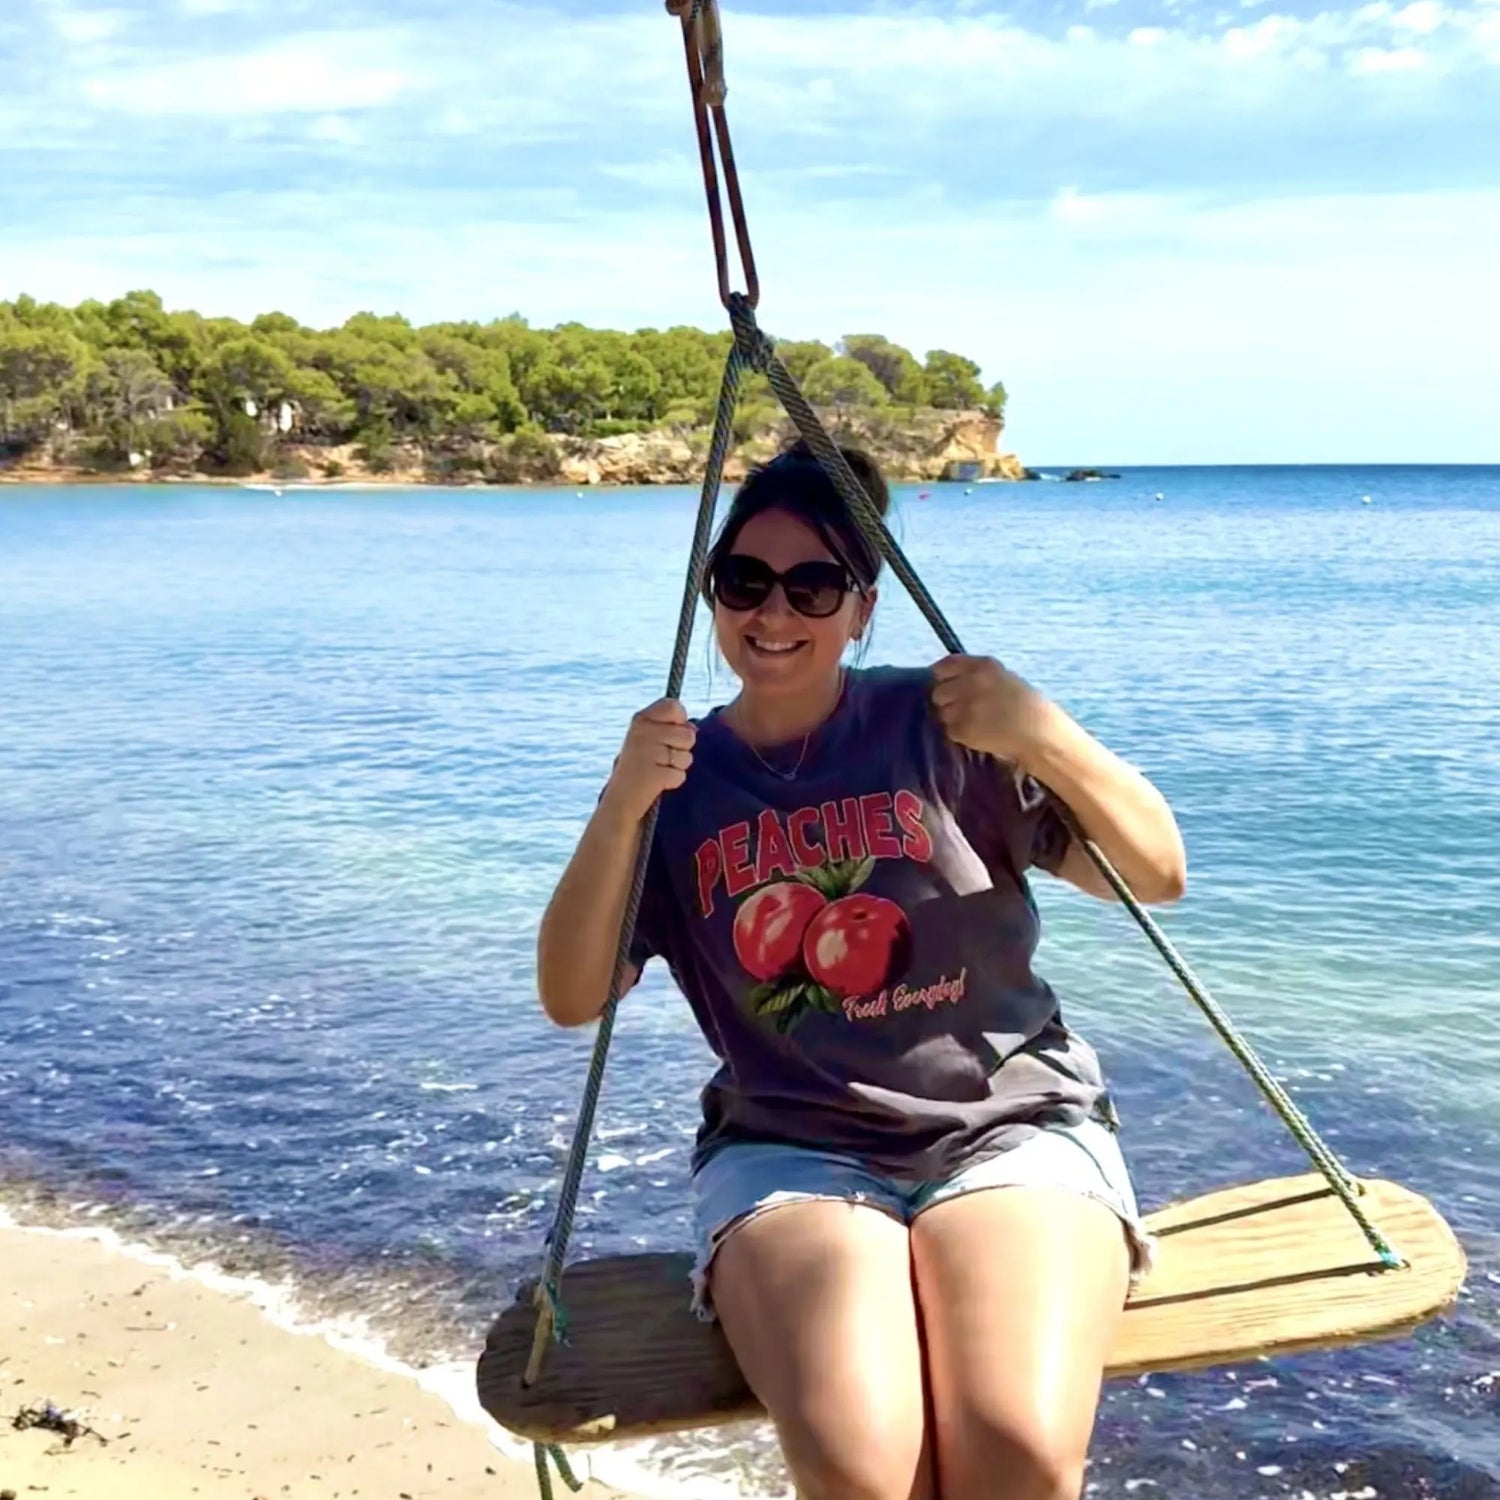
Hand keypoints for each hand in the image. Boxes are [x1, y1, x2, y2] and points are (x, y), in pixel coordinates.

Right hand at [601, 698, 697, 822]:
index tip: (668, 734)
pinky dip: (673, 781)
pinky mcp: (654, 774)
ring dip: (678, 766)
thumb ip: (672, 727)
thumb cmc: (640, 766)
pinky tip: (657, 782)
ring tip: (658, 769)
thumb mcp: (650, 738)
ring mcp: (646, 753)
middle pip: (688, 734)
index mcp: (641, 719)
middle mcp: (642, 732)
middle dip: (681, 749)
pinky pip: (681, 775)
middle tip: (660, 758)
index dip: (680, 721)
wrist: (621, 798)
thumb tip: (693, 729)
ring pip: (687, 756)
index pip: (674, 706)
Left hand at [930, 654, 1053, 763]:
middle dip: (948, 701)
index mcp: (983, 666)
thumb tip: (949, 679)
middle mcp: (972, 683)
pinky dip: (961, 734)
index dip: (942, 676)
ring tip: (976, 722)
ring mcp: (966, 707)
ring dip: (954, 719)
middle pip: (938, 692)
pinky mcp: (964, 729)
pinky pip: (951, 731)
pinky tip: (979, 733)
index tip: (944, 683)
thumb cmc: (1026, 705)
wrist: (1039, 732)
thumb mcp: (1003, 677)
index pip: (945, 666)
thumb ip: (976, 675)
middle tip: (964, 708)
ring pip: (943, 713)